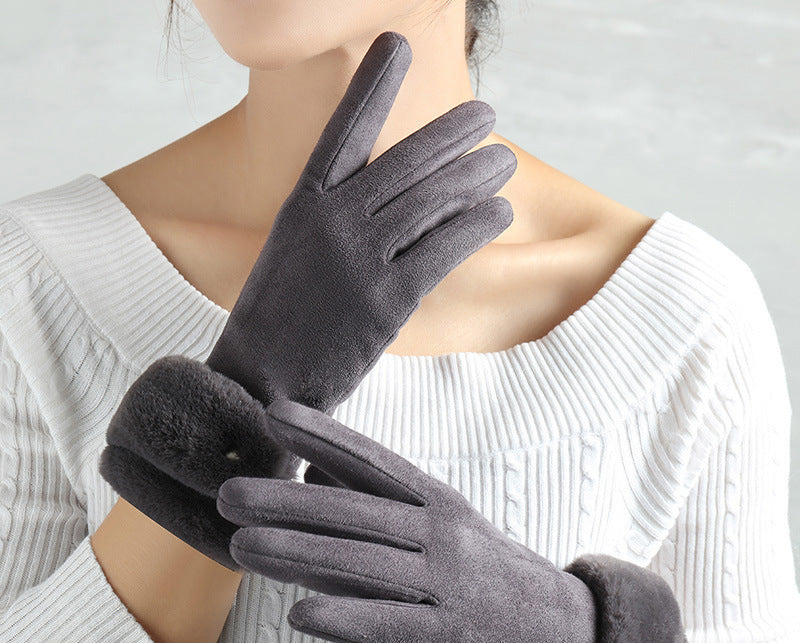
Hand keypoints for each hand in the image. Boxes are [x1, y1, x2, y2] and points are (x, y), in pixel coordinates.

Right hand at [98, 31, 515, 568]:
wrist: (259, 383)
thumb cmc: (277, 322)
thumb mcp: (292, 255)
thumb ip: (333, 222)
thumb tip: (389, 202)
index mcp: (302, 205)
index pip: (342, 130)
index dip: (373, 86)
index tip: (396, 46)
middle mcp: (333, 222)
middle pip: (405, 163)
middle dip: (452, 135)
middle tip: (487, 116)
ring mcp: (361, 259)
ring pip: (433, 202)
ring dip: (475, 178)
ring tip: (502, 163)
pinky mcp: (388, 300)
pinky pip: (443, 251)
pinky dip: (476, 227)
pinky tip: (499, 213)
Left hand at [218, 399, 692, 642]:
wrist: (562, 630)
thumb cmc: (486, 571)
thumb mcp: (441, 526)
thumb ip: (376, 502)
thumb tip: (309, 474)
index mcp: (436, 501)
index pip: (373, 461)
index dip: (324, 436)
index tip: (274, 414)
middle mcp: (441, 533)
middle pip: (357, 511)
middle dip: (289, 501)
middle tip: (228, 494)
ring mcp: (448, 583)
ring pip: (365, 563)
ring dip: (299, 554)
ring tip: (242, 547)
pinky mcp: (454, 635)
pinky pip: (393, 625)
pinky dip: (347, 618)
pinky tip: (301, 615)